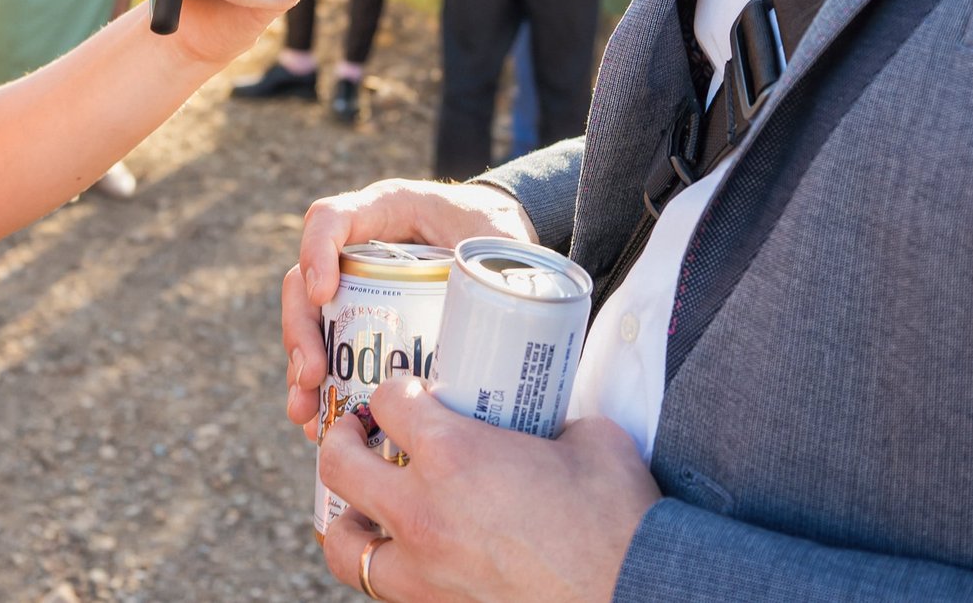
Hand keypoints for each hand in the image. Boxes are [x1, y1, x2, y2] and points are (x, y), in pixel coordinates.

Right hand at [282, 180, 532, 434]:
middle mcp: (355, 247)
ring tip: (306, 412)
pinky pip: (327, 351)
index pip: (330, 219)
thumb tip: (518, 305)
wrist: (497, 241)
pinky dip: (320, 388)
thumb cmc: (493, 228)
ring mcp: (352, 286)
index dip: (316, 252)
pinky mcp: (360, 321)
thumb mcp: (497, 236)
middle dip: (300, 332)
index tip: (325, 295)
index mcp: (383, 210)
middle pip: (304, 281)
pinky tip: (318, 423)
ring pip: (308, 322)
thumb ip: (505, 259)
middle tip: (311, 375)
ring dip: (300, 368)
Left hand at [318, 379, 656, 602]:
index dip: (397, 391)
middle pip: (338, 464)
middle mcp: (421, 512)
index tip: (411, 395)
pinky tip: (410, 553)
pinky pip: (385, 589)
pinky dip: (386, 567)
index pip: (389, 402)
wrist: (634, 594)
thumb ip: (553, 421)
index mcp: (452, 455)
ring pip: (344, 545)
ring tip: (368, 504)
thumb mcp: (590, 439)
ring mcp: (422, 572)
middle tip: (361, 434)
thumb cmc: (617, 520)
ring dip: (349, 517)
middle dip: (342, 440)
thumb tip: (547, 421)